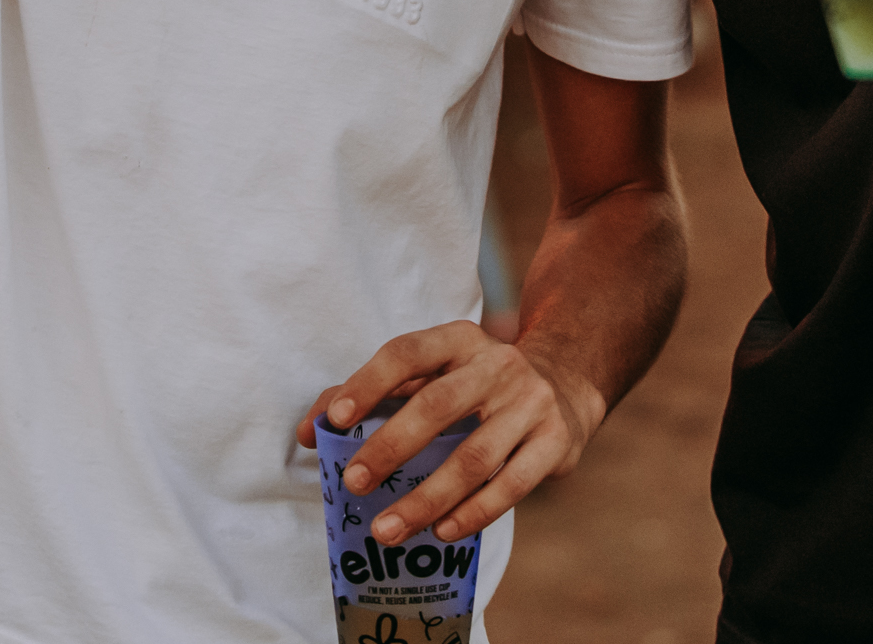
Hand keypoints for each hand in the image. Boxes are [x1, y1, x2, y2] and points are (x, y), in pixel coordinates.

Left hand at [295, 321, 604, 544]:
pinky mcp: (555, 441)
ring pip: (475, 456)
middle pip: (439, 405)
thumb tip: (309, 431)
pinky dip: (474, 512)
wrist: (563, 387)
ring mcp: (531, 402)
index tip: (335, 420)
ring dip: (427, 498)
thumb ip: (370, 396)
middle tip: (353, 485)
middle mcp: (497, 364)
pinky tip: (442, 532)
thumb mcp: (432, 376)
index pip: (407, 353)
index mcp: (458, 340)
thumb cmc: (473, 387)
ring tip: (387, 530)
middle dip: (392, 447)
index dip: (369, 383)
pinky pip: (512, 484)